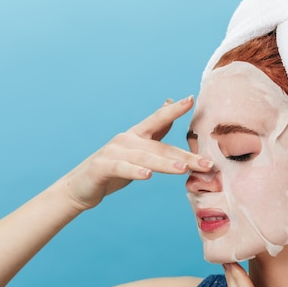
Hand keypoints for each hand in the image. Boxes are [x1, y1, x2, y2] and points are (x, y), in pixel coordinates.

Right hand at [62, 96, 211, 211]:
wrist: (80, 186)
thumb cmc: (114, 167)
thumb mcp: (137, 148)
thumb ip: (155, 129)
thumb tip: (170, 102)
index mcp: (137, 134)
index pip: (158, 120)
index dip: (174, 110)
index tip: (191, 100)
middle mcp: (126, 139)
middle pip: (160, 146)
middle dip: (185, 156)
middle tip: (207, 163)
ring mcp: (113, 151)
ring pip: (145, 157)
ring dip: (165, 164)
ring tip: (184, 169)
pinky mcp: (102, 167)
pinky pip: (122, 168)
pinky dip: (135, 171)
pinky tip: (148, 175)